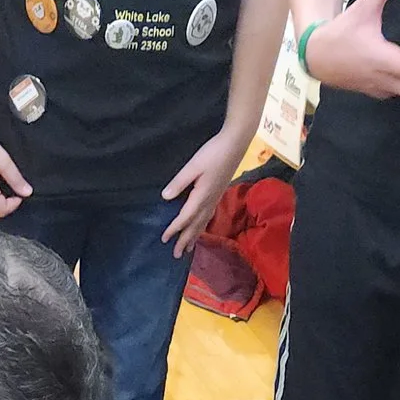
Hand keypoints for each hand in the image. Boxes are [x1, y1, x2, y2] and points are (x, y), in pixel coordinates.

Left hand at [161, 130, 250, 256]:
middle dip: (185, 240)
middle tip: (176, 255)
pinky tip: (201, 228)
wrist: (235, 144)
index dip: (174, 229)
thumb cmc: (213, 153)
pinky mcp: (218, 194)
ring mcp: (215, 199)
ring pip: (203, 223)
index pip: (184, 218)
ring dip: (195, 237)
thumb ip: (179, 182)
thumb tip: (165, 198)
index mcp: (201, 196)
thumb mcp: (193, 166)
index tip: (164, 240)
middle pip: (195, 226)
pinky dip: (202, 226)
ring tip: (188, 249)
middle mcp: (209, 202)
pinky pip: (208, 217)